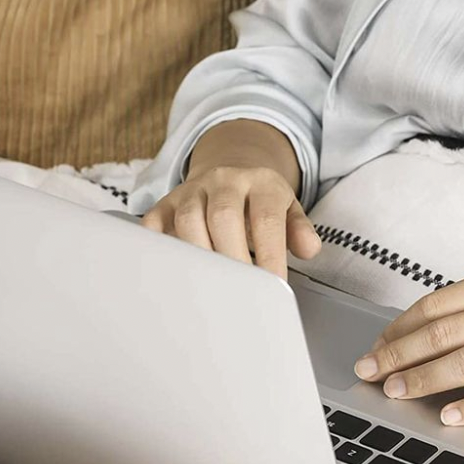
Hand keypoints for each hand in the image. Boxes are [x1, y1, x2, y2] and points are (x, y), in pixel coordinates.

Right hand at [142, 166, 319, 278]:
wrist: (229, 170)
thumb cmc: (259, 202)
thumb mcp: (288, 209)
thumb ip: (299, 230)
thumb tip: (309, 249)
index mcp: (260, 183)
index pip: (265, 219)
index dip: (269, 254)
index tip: (272, 286)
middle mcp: (224, 181)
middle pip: (223, 216)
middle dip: (232, 257)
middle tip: (240, 293)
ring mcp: (192, 191)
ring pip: (188, 220)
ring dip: (198, 257)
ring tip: (209, 288)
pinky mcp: (166, 203)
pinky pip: (154, 222)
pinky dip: (157, 245)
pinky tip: (170, 271)